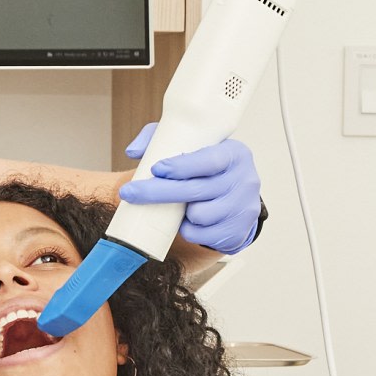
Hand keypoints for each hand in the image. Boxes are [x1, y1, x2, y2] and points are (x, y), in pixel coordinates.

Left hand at [118, 122, 263, 253]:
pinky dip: (189, 229)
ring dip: (181, 213)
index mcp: (234, 154)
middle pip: (196, 191)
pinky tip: (189, 220)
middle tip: (130, 193)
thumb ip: (163, 140)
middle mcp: (244, 181)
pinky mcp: (238, 232)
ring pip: (198, 215)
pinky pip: (201, 236)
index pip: (208, 161)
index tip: (155, 169)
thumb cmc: (210, 167)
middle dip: (159, 192)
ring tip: (180, 204)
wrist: (239, 196)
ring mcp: (244, 208)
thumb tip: (133, 152)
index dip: (180, 166)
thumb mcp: (194, 145)